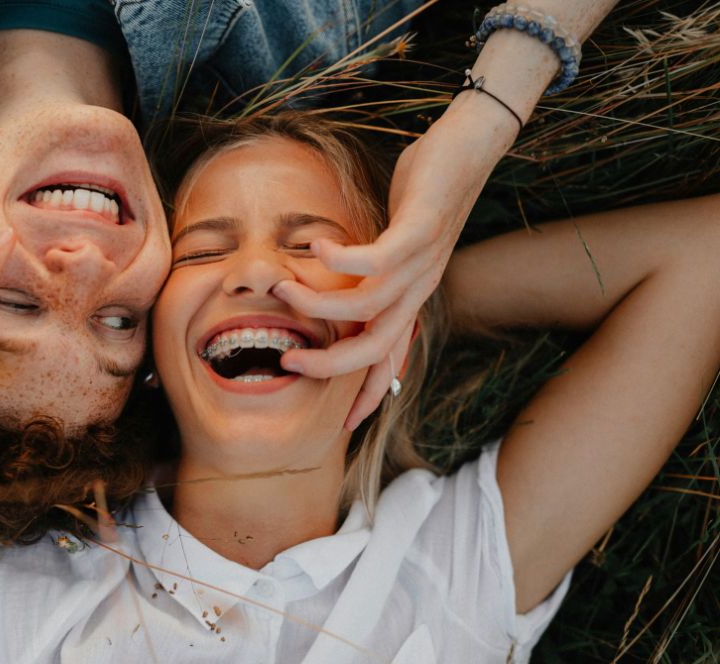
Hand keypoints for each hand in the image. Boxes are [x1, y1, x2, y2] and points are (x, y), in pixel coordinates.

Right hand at [274, 112, 507, 429]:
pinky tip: (315, 250)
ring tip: (283, 290)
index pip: (388, 357)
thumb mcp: (393, 239)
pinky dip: (342, 261)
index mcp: (411, 296)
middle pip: (374, 346)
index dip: (366, 393)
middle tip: (287, 364)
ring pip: (367, 305)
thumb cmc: (425, 191)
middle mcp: (418, 288)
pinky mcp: (421, 229)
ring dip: (320, 305)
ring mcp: (422, 261)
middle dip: (329, 364)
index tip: (343, 426)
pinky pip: (378, 259)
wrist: (470, 147)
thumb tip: (335, 281)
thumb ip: (369, 267)